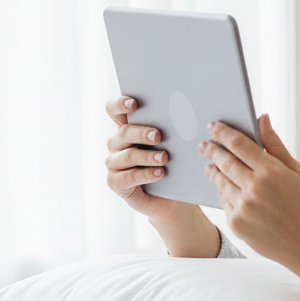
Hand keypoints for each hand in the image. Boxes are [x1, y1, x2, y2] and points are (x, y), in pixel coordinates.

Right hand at [104, 95, 185, 219]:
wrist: (171, 196)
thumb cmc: (173, 164)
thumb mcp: (174, 145)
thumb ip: (171, 129)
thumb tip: (185, 112)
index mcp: (127, 128)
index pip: (114, 110)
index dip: (119, 104)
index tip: (134, 103)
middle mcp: (117, 143)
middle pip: (123, 132)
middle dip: (141, 133)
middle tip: (158, 136)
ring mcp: (114, 163)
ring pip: (128, 155)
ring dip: (147, 156)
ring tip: (164, 158)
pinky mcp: (115, 182)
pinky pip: (128, 177)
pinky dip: (145, 174)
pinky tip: (160, 173)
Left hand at [199, 114, 299, 268]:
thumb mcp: (294, 170)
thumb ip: (275, 144)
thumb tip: (262, 117)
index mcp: (271, 171)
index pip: (239, 144)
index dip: (223, 132)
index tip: (213, 126)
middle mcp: (255, 188)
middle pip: (225, 161)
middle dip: (212, 150)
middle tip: (203, 144)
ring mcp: (243, 207)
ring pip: (220, 181)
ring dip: (212, 171)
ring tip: (209, 165)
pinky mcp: (236, 223)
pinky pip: (223, 201)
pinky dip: (222, 192)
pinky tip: (222, 187)